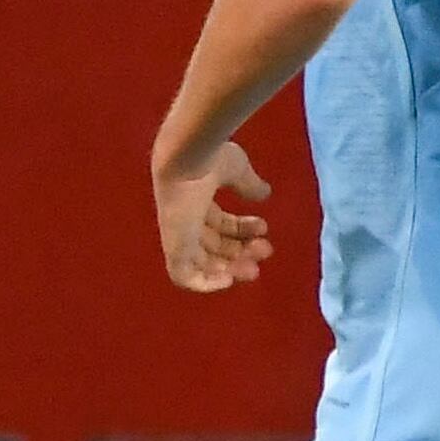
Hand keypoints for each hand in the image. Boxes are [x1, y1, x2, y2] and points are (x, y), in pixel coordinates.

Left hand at [154, 141, 274, 292]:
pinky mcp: (174, 247)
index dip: (243, 230)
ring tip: (253, 268)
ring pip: (203, 263)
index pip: (220, 224)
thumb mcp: (236, 171)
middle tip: (265, 251)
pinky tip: (229, 279)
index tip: (264, 228)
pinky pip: (183, 276)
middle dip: (241, 252)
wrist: (187, 157)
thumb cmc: (209, 158)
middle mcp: (185, 220)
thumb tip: (265, 194)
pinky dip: (205, 283)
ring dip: (230, 269)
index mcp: (196, 200)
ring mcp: (178, 235)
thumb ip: (249, 184)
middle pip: (214, 246)